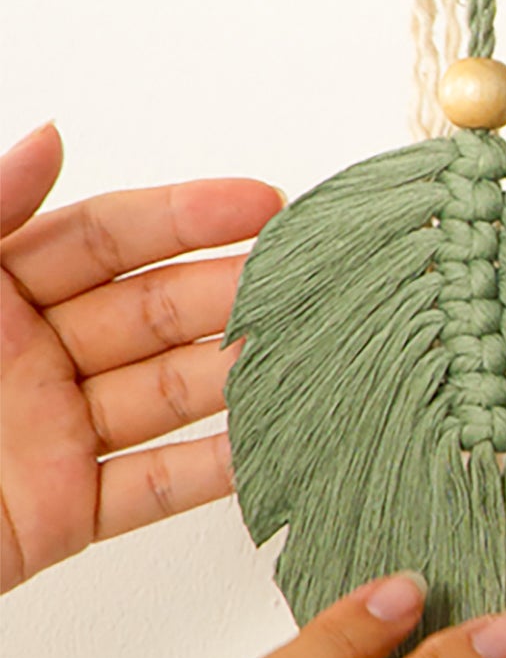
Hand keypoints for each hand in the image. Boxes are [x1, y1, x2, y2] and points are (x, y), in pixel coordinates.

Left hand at [0, 123, 283, 592]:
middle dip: (240, 291)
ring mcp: (49, 436)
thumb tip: (47, 141)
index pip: (104, 236)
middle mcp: (25, 357)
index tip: (264, 202)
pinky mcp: (59, 517)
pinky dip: (220, 472)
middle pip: (155, 312)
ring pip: (170, 394)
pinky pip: (154, 488)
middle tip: (318, 276)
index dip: (188, 216)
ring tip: (324, 350)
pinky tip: (277, 443)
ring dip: (247, 373)